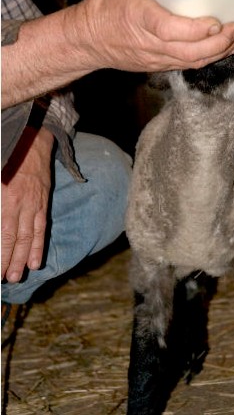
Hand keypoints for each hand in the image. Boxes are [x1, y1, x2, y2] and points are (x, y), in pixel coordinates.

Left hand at [1, 126, 53, 282]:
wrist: (32, 142)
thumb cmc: (6, 158)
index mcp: (5, 198)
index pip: (1, 234)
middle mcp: (20, 204)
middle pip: (14, 239)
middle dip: (9, 261)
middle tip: (5, 279)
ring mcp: (33, 204)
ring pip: (29, 237)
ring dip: (24, 258)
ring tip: (19, 275)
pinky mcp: (42, 203)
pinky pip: (41, 228)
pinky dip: (38, 246)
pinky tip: (37, 260)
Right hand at [67, 0, 233, 72]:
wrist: (87, 39)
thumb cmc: (103, 4)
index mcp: (137, 17)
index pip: (168, 30)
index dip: (195, 30)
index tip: (215, 21)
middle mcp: (148, 41)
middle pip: (189, 51)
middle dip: (217, 42)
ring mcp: (155, 56)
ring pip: (191, 61)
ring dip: (218, 51)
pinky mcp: (160, 64)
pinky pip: (188, 65)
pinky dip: (209, 57)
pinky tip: (224, 46)